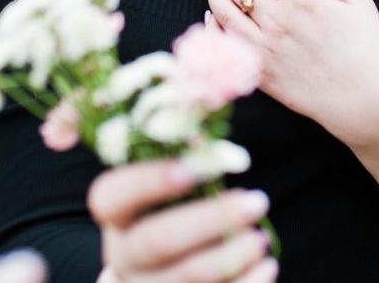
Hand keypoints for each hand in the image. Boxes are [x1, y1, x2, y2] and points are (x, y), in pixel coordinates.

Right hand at [88, 158, 277, 281]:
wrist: (161, 272)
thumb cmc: (170, 207)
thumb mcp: (164, 174)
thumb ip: (173, 140)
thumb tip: (202, 112)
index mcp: (115, 212)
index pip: (111, 196)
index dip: (148, 182)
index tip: (193, 168)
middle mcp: (123, 254)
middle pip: (155, 241)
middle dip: (209, 220)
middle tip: (257, 200)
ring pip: (185, 278)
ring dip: (231, 255)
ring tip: (262, 237)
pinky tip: (267, 265)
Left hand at [204, 0, 378, 145]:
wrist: (361, 101)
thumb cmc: (365, 52)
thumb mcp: (359, 4)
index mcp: (302, 0)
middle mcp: (277, 20)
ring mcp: (264, 47)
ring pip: (224, 12)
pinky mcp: (259, 71)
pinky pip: (226, 45)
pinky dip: (214, 27)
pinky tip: (211, 15)